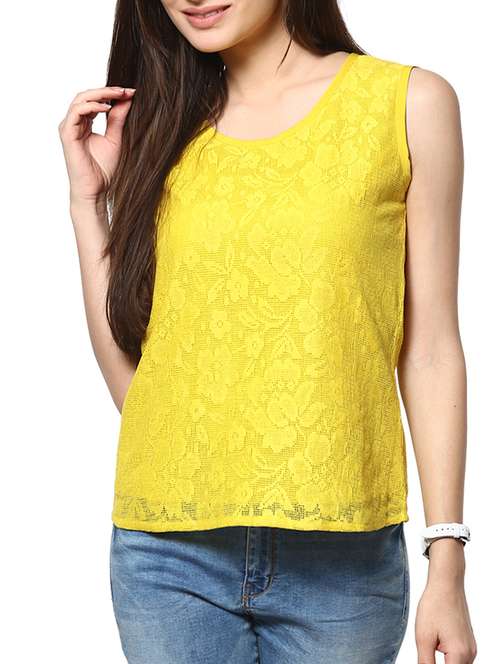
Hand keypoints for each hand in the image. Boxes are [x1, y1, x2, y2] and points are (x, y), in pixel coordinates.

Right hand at [58, 85, 135, 205]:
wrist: (96, 190)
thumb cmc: (104, 170)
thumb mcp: (116, 139)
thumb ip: (118, 119)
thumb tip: (127, 99)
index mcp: (84, 124)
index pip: (95, 101)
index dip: (111, 94)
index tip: (130, 92)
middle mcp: (74, 123)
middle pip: (86, 96)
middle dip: (106, 91)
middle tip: (125, 90)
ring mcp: (69, 127)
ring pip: (80, 100)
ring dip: (100, 94)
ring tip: (118, 94)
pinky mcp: (67, 134)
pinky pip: (77, 112)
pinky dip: (92, 107)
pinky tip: (107, 108)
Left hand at [415, 540, 476, 662]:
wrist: (446, 584)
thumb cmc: (435, 605)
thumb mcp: (423, 638)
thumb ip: (425, 663)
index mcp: (460, 655)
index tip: (425, 657)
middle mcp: (470, 654)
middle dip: (438, 663)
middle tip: (427, 649)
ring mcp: (471, 648)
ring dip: (443, 661)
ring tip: (432, 642)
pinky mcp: (468, 641)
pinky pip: (459, 657)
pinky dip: (448, 655)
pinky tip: (437, 639)